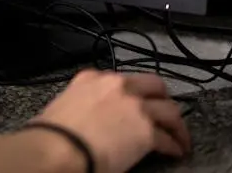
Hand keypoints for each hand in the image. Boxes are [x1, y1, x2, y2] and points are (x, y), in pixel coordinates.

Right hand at [30, 70, 191, 172]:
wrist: (59, 147)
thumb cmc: (53, 131)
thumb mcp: (63, 103)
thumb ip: (79, 101)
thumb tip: (83, 117)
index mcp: (92, 78)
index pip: (121, 79)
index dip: (132, 91)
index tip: (136, 101)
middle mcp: (118, 87)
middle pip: (154, 86)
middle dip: (163, 99)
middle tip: (166, 112)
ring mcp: (135, 107)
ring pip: (170, 110)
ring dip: (176, 125)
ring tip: (179, 137)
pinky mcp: (147, 131)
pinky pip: (168, 138)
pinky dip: (174, 145)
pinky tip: (174, 152)